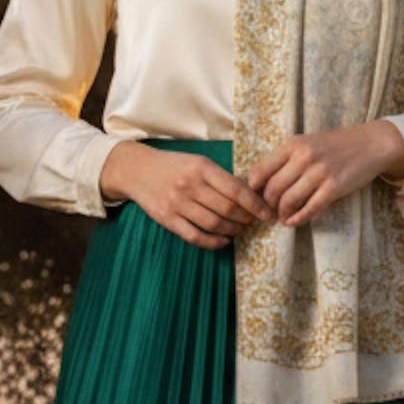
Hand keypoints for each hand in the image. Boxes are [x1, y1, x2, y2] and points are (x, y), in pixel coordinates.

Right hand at [100, 142, 274, 249]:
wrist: (137, 170)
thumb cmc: (174, 166)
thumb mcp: (198, 162)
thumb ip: (221, 178)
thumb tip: (251, 196)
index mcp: (201, 167)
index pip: (235, 189)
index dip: (255, 204)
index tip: (266, 213)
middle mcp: (189, 185)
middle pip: (227, 209)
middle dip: (246, 219)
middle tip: (253, 221)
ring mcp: (177, 204)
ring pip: (214, 224)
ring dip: (233, 230)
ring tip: (240, 229)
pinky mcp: (167, 219)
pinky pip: (196, 237)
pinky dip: (214, 242)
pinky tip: (224, 240)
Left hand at [247, 121, 403, 228]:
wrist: (370, 144)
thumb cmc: (335, 146)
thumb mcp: (307, 143)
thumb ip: (286, 159)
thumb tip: (260, 183)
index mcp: (293, 144)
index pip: (260, 171)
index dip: (253, 189)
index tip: (255, 198)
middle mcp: (304, 157)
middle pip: (273, 189)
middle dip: (268, 205)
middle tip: (270, 212)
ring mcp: (320, 172)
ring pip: (288, 201)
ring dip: (282, 214)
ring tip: (283, 217)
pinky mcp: (334, 187)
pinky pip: (310, 209)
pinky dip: (298, 219)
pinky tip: (293, 222)